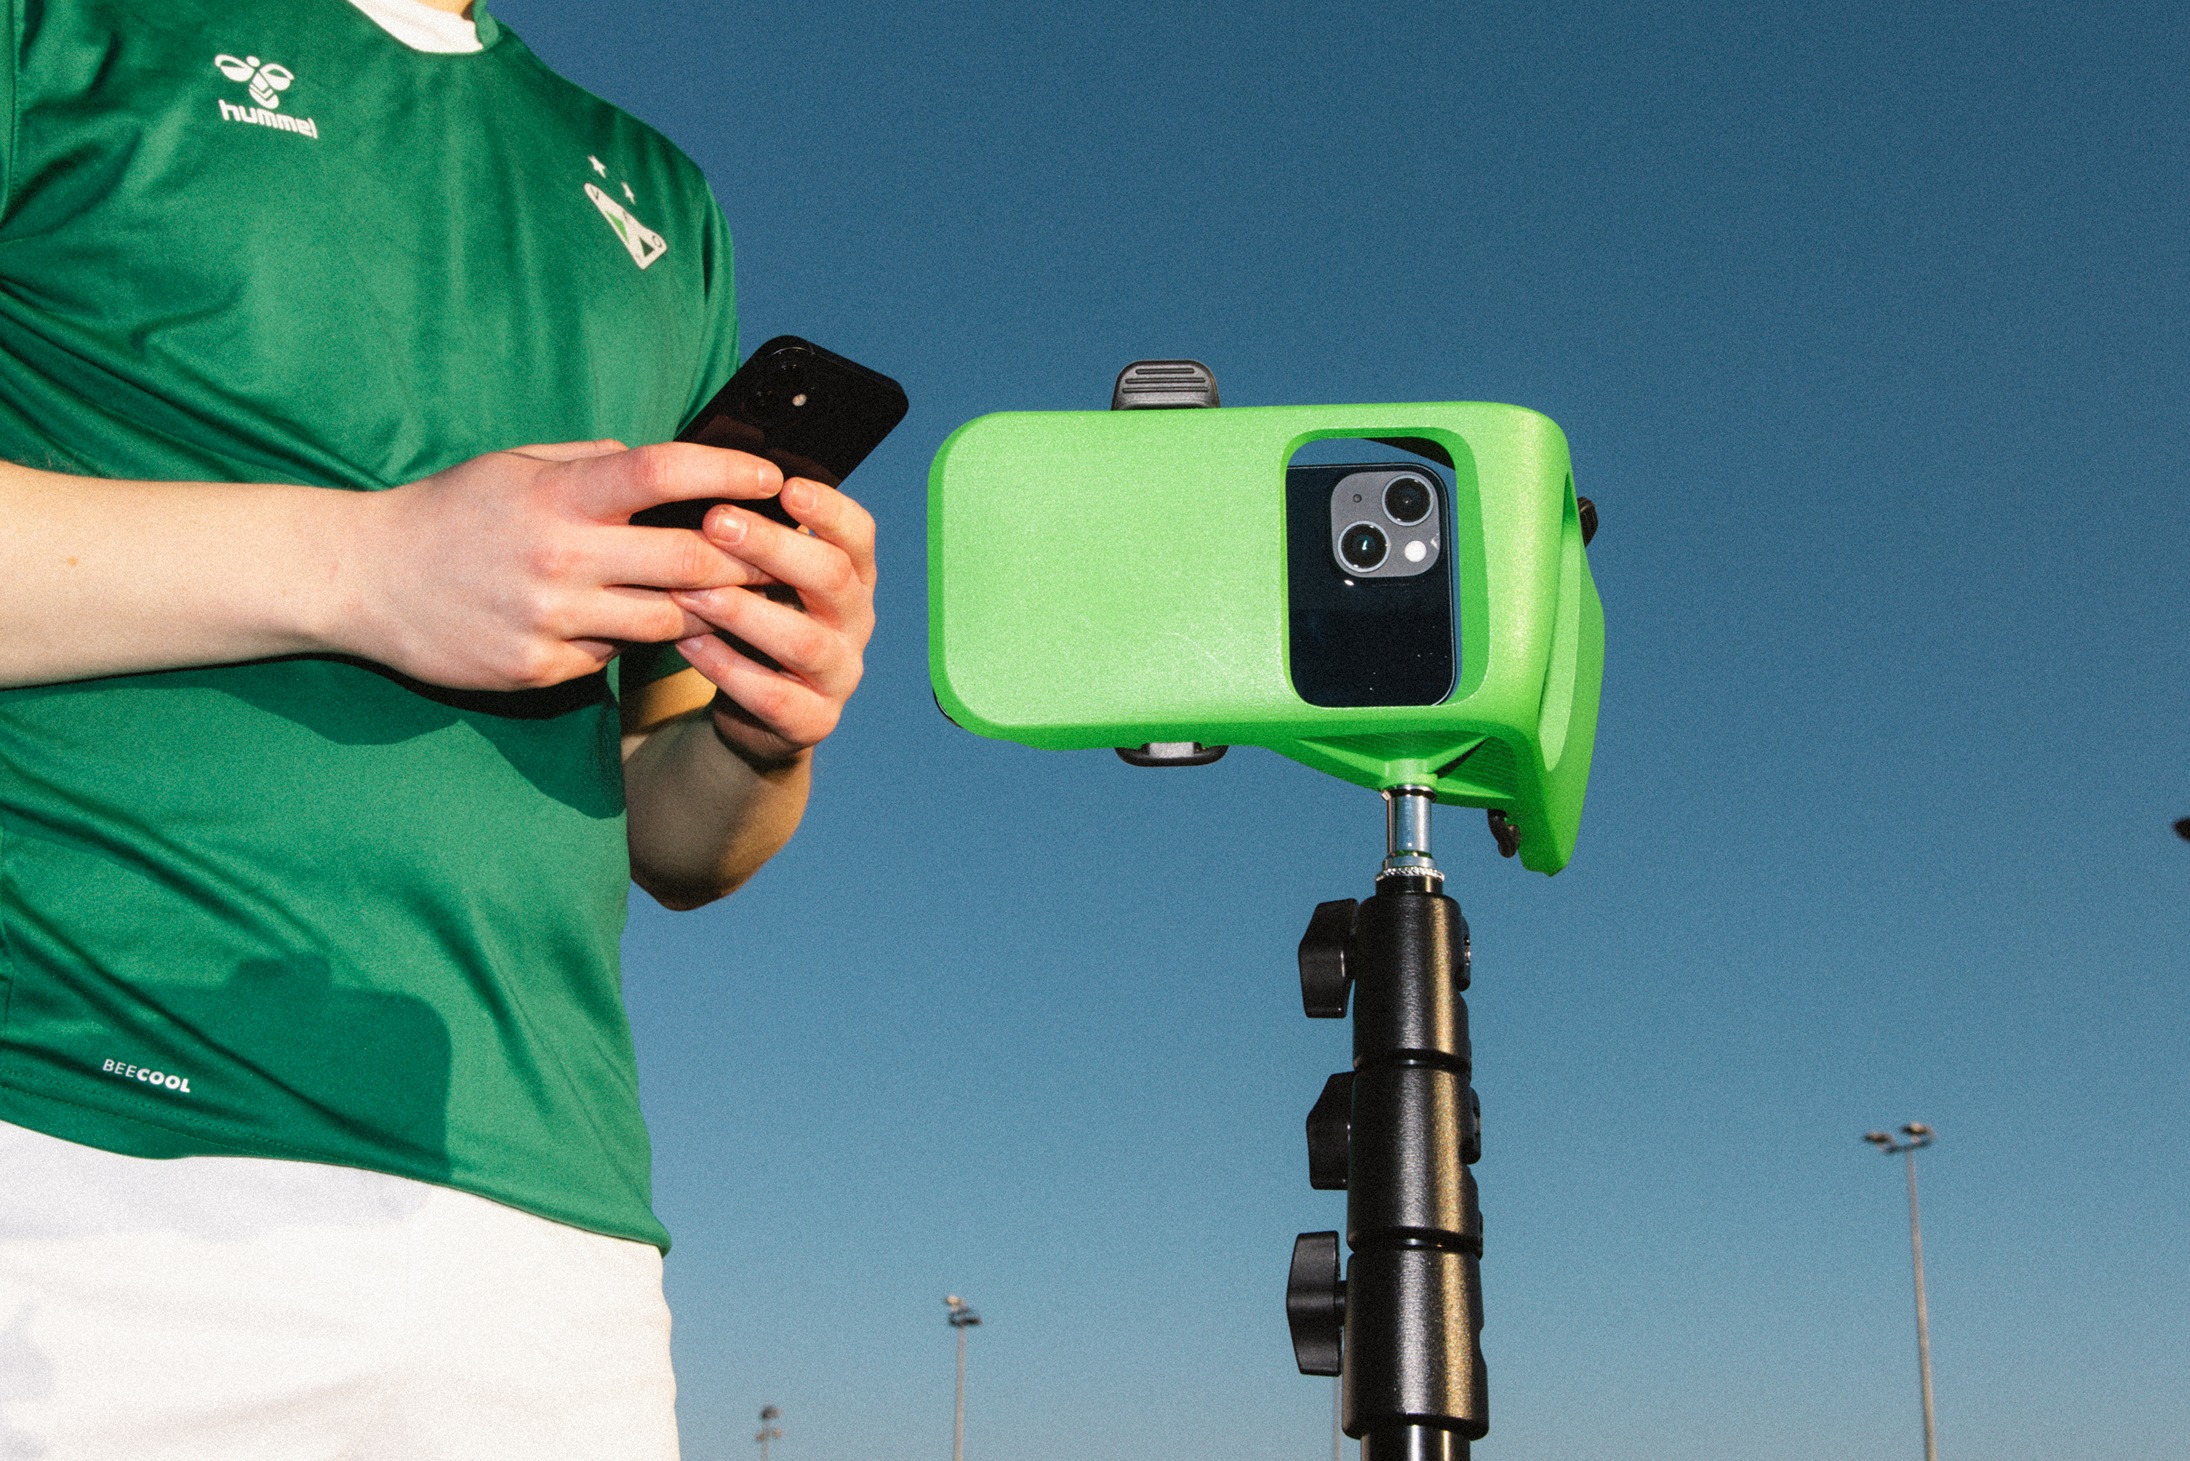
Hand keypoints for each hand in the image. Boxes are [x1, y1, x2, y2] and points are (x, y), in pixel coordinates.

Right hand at [344, 440, 783, 690]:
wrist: (363, 579)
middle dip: (741, 557)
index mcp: (556, 495)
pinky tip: (624, 624)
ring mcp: (549, 619)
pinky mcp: (537, 669)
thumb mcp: (516, 466)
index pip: (663, 473)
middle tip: (771, 553)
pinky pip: (615, 658)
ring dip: (694, 607)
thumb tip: (669, 468)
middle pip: (689, 559)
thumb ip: (593, 463)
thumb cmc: (452, 513)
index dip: (727, 473)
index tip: (770, 477)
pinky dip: (629, 641)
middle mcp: (558, 557)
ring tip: (709, 593)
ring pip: (667, 620)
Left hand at [667, 477, 876, 764]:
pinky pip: (774, 696)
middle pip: (831, 578)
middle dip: (773, 547)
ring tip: (690, 591)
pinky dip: (728, 669)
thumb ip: (753, 540)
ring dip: (744, 612)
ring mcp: (841, 674)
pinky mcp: (815, 721)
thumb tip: (709, 475)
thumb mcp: (764, 577)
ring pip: (805, 641)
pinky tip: (688, 644)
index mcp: (852, 577)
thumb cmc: (755, 622)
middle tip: (716, 521)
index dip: (828, 509)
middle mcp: (856, 622)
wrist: (756, 712)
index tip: (785, 485)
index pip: (859, 535)